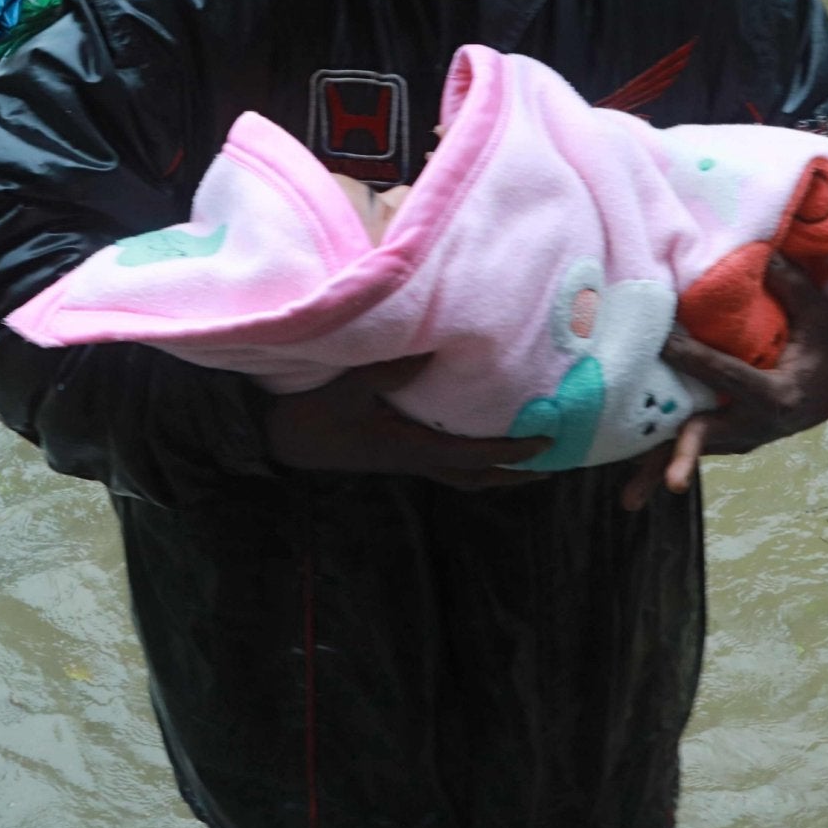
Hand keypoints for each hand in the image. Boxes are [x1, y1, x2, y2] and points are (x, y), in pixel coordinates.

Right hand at [265, 354, 545, 489]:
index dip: (512, 452)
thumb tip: (434, 350)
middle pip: (474, 477)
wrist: (277, 438)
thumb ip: (389, 369)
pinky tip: (473, 439)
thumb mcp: (347, 387)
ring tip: (522, 459)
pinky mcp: (391, 452)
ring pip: (458, 474)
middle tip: (551, 464)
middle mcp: (411, 458)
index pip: (472, 455)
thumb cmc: (311, 413)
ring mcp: (401, 458)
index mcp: (408, 447)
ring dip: (493, 470)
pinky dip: (468, 457)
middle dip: (512, 473)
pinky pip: (442, 462)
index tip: (547, 442)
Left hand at [623, 252, 827, 508]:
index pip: (727, 375)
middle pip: (709, 435)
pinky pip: (686, 446)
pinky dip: (659, 462)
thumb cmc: (826, 349)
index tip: (661, 340)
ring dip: (658, 471)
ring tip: (630, 501)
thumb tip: (764, 253)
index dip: (693, 357)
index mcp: (777, 397)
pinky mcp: (722, 438)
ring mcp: (736, 437)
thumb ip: (796, 288)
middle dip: (685, 456)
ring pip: (691, 450)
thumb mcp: (822, 319)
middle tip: (671, 483)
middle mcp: (754, 426)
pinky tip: (630, 488)